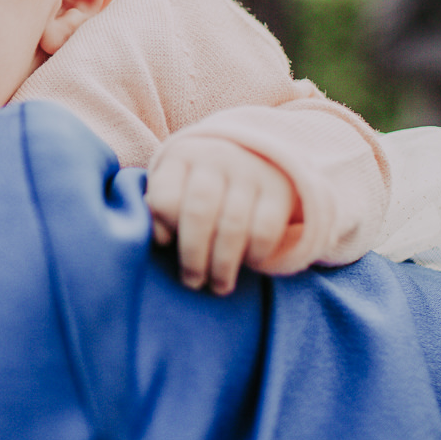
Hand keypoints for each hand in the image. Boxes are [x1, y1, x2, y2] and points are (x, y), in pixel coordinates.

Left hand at [146, 136, 300, 294]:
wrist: (256, 154)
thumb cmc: (203, 180)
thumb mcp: (177, 182)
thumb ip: (162, 207)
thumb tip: (160, 238)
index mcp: (182, 156)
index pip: (166, 196)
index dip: (163, 225)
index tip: (165, 245)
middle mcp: (216, 157)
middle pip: (199, 212)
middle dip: (193, 256)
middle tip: (193, 282)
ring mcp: (250, 170)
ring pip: (233, 225)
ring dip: (223, 264)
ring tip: (219, 285)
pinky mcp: (279, 188)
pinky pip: (266, 229)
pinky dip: (256, 253)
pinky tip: (249, 264)